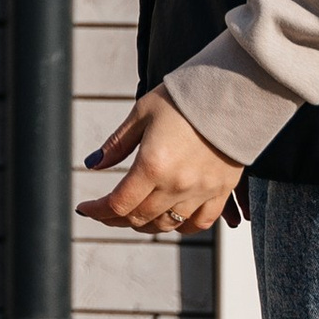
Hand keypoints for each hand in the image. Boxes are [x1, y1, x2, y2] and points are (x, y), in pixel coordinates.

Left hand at [79, 86, 245, 236]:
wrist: (233, 91)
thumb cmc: (184, 98)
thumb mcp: (142, 113)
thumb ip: (117, 144)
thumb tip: (92, 165)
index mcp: (152, 165)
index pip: (118, 204)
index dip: (97, 211)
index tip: (85, 208)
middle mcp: (176, 185)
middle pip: (139, 218)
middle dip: (115, 219)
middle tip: (105, 212)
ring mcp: (201, 191)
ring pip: (167, 224)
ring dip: (145, 224)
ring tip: (133, 215)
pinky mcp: (222, 190)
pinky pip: (200, 223)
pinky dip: (182, 227)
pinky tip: (170, 220)